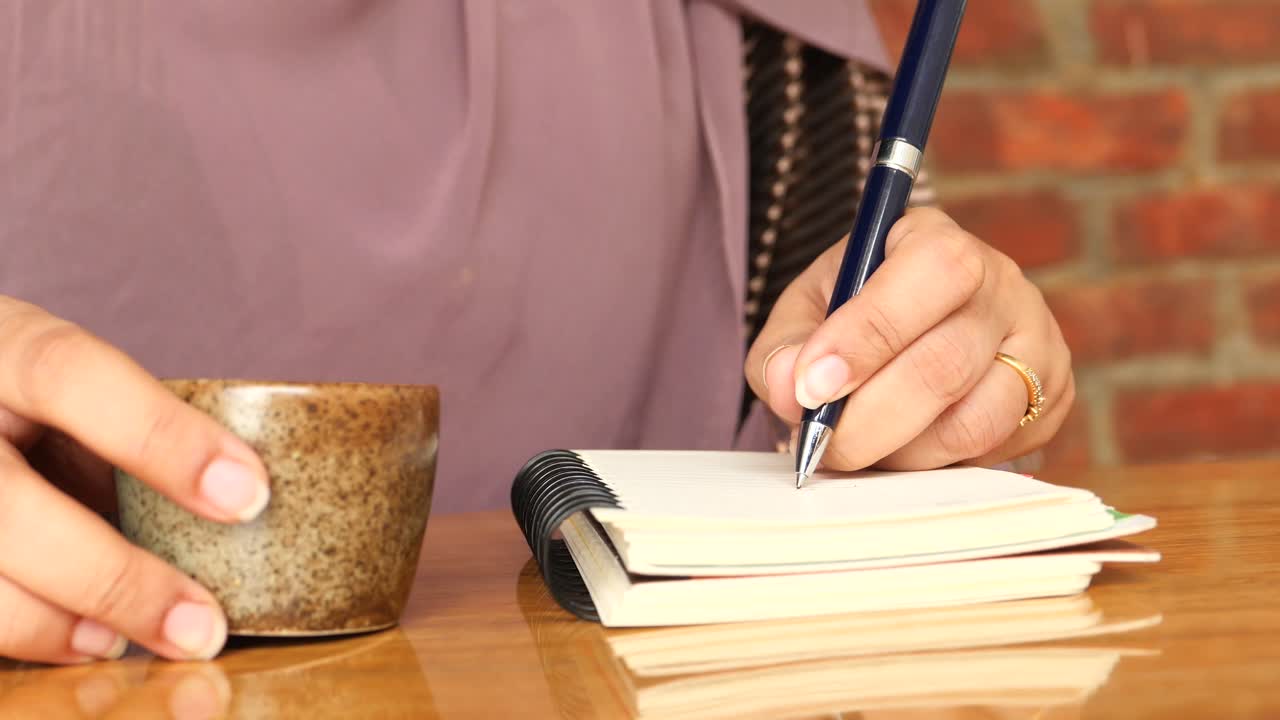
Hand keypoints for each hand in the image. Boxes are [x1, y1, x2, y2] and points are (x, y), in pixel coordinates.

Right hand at [0, 297, 269, 663]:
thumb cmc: (27, 403)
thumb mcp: (68, 390)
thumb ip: (130, 433)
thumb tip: (247, 499)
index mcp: (1, 344)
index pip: (70, 373)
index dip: (161, 436)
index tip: (248, 495)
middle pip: (10, 506)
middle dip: (113, 577)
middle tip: (203, 624)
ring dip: (59, 625)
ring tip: (131, 643)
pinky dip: (27, 637)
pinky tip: (85, 642)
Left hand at [744, 207, 1073, 470]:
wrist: (914, 331)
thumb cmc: (851, 315)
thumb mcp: (806, 312)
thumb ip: (784, 347)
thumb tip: (788, 390)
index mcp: (938, 240)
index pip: (929, 274)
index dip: (866, 336)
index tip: (810, 388)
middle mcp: (1003, 284)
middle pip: (945, 365)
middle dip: (869, 420)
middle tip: (821, 444)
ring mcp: (1039, 343)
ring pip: (974, 422)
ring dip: (901, 452)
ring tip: (859, 449)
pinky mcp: (1052, 400)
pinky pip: (994, 452)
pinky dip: (935, 465)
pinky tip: (901, 450)